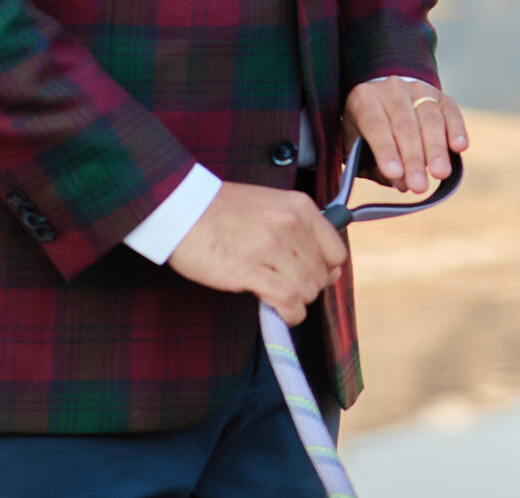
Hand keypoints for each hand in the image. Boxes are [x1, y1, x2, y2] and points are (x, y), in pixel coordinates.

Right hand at [168, 182, 348, 323]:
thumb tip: (329, 267)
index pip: (335, 252)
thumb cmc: (224, 209)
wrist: (183, 208)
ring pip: (306, 289)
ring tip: (282, 300)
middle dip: (309, 288)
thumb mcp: (272, 205)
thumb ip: (301, 231)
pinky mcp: (248, 269)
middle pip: (321, 275)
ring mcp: (270, 247)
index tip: (312, 276)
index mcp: (300, 207)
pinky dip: (290, 314)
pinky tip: (283, 314)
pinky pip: (286, 300)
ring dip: (298, 303)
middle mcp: (290, 225)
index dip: (326, 270)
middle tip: (289, 288)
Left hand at [343, 76, 468, 195]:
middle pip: (405, 125)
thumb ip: (375, 166)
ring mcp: (418, 89)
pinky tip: (460, 147)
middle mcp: (392, 90)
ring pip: (430, 118)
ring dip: (436, 149)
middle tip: (419, 185)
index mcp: (365, 99)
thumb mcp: (358, 146)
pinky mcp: (440, 94)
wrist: (384, 98)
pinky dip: (457, 129)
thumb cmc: (366, 131)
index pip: (376, 126)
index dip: (386, 151)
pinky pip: (451, 110)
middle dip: (414, 158)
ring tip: (440, 174)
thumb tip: (402, 183)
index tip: (395, 174)